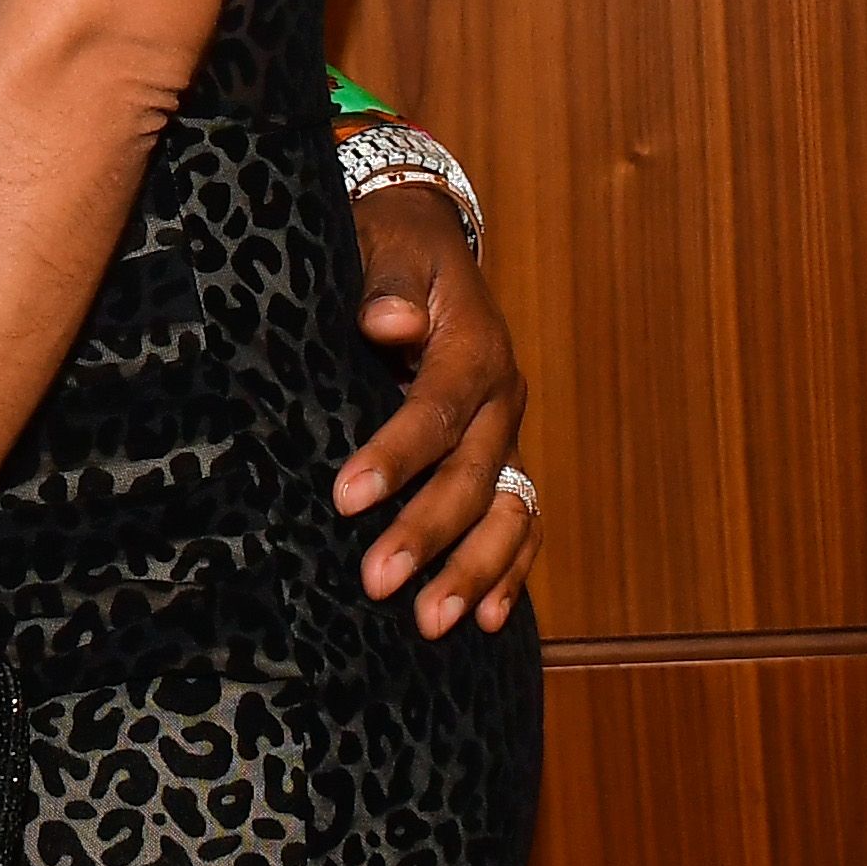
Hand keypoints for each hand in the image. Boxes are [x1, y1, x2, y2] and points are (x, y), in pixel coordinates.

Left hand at [337, 180, 540, 638]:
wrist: (427, 240)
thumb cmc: (394, 244)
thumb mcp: (386, 244)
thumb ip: (386, 282)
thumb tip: (388, 320)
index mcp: (473, 347)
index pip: (434, 412)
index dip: (393, 457)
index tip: (345, 498)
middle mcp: (500, 397)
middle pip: (471, 477)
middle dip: (427, 534)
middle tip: (376, 583)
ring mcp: (506, 432)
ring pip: (506, 512)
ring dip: (473, 572)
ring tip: (431, 625)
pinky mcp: (501, 455)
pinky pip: (520, 521)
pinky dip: (509, 571)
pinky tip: (484, 620)